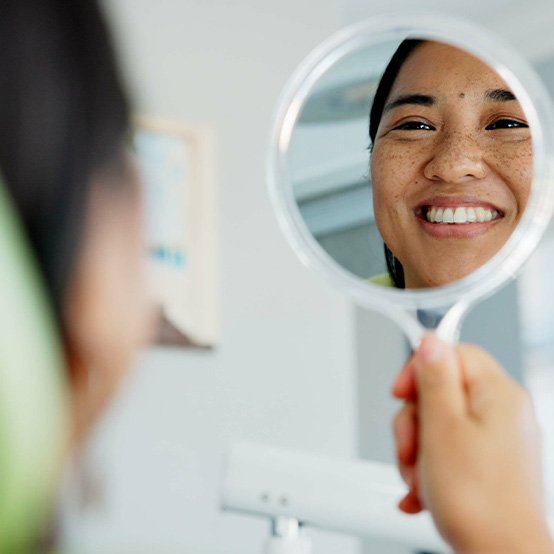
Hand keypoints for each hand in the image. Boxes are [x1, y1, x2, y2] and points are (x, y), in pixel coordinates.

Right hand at [392, 334, 552, 552]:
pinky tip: (422, 492)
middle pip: (440, 391)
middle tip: (411, 449)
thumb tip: (431, 341)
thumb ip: (435, 378)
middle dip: (414, 422)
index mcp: (498, 394)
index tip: (401, 395)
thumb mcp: (442, 428)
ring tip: (419, 479)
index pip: (452, 353)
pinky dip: (429, 467)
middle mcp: (503, 412)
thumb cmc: (478, 503)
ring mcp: (496, 440)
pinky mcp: (487, 464)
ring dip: (417, 451)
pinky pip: (448, 448)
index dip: (420, 370)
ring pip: (438, 423)